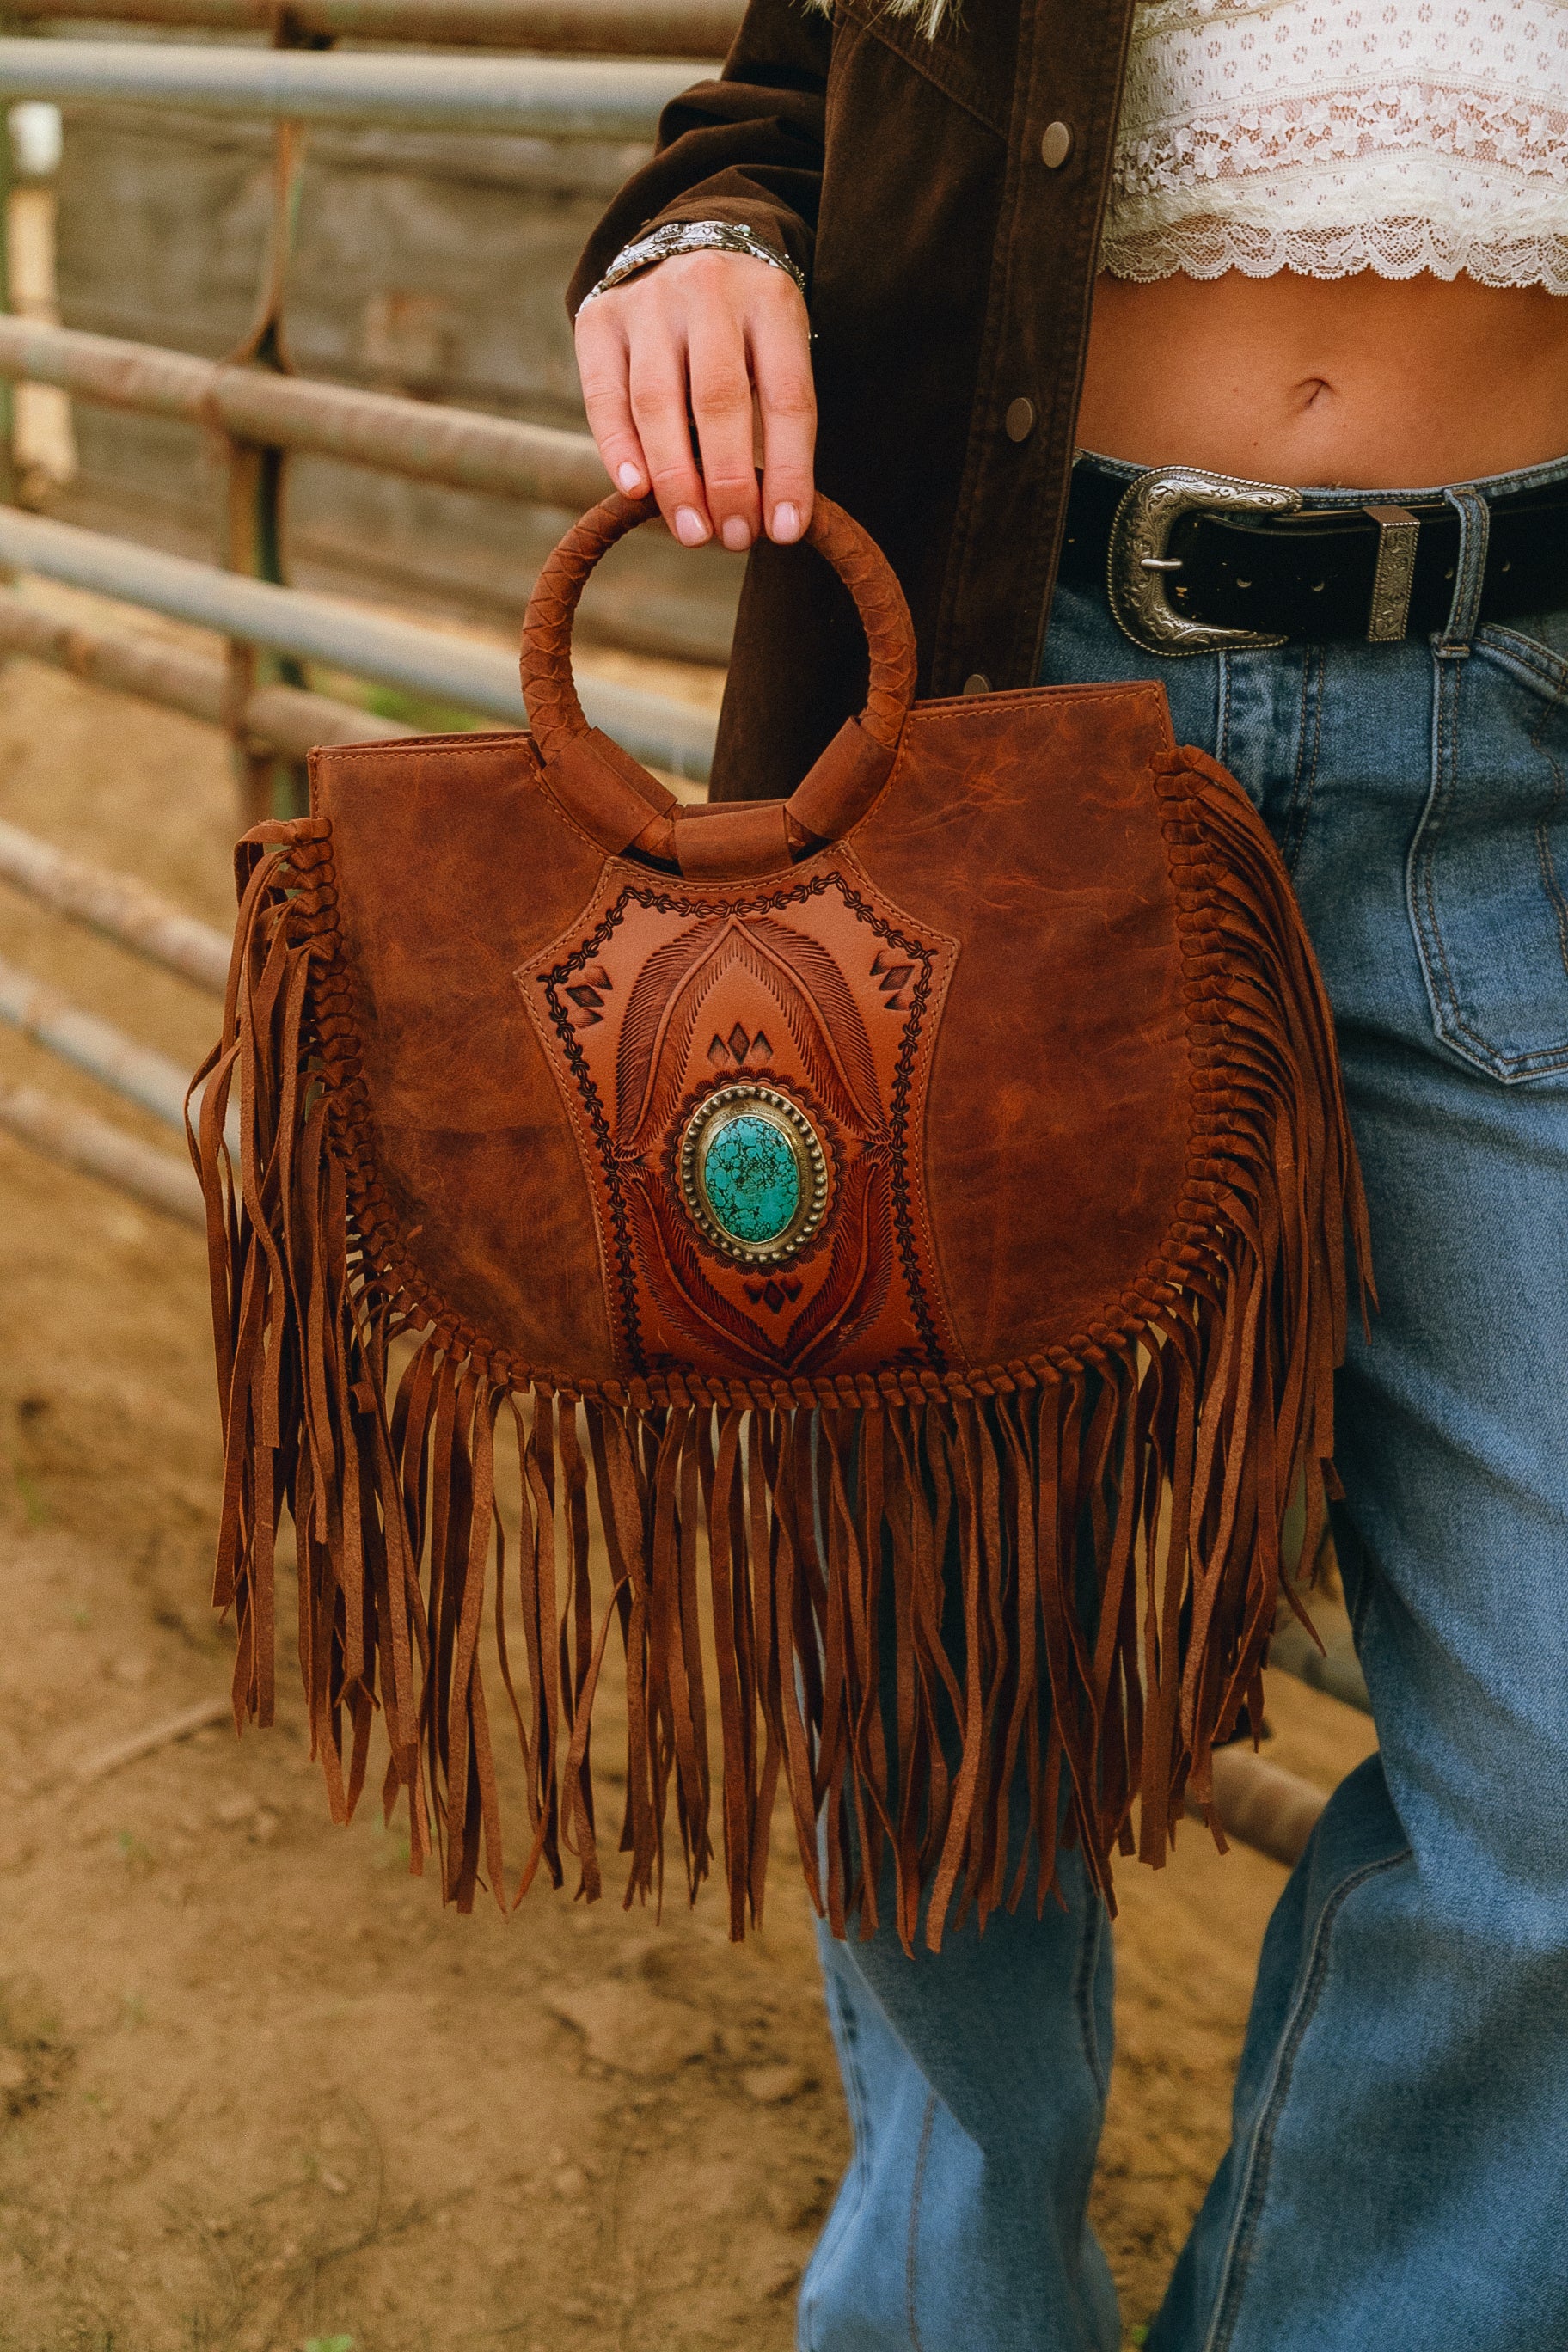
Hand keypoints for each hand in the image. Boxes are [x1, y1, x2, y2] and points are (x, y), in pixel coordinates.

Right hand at [574, 249, 815, 552]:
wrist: (682, 246)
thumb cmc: (742, 328)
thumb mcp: (776, 349)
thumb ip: (772, 418)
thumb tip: (770, 519)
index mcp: (772, 300)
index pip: (787, 396)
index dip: (788, 470)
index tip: (785, 531)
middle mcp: (708, 289)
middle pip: (719, 399)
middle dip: (728, 481)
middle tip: (733, 540)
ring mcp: (649, 300)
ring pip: (657, 401)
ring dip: (675, 478)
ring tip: (692, 532)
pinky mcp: (599, 319)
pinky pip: (605, 396)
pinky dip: (619, 449)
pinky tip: (635, 491)